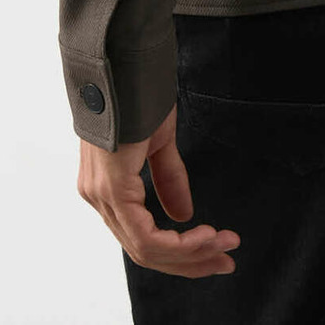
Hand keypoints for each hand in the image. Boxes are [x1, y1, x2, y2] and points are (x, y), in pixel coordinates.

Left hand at [78, 99, 241, 277]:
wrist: (121, 63)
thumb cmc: (136, 93)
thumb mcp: (158, 141)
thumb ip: (168, 179)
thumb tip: (184, 216)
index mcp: (106, 187)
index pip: (142, 238)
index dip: (181, 253)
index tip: (217, 249)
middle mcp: (98, 197)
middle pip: (144, 251)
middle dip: (190, 261)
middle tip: (226, 261)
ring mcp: (101, 195)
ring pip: (145, 248)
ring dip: (190, 253)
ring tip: (224, 246)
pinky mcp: (111, 189)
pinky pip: (144, 236)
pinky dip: (179, 243)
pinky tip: (205, 235)